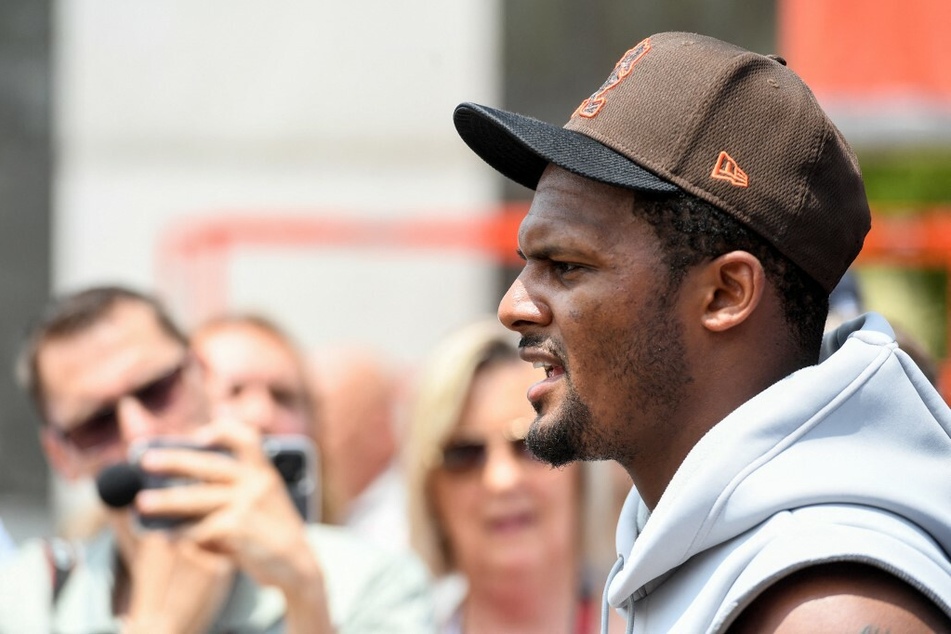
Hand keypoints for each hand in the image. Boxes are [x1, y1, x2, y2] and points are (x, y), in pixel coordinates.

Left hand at [135, 419, 332, 631]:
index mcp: (264, 472)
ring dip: (167, 501)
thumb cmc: (272, 531)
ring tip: (144, 503)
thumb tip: (188, 480)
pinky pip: (199, 529)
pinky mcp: (238, 528)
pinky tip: (169, 538)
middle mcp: (257, 483)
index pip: (247, 438)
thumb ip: (239, 485)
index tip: (198, 435)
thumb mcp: (266, 498)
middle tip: (146, 460)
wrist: (297, 564)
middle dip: (175, 461)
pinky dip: (182, 535)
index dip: (222, 430)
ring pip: (197, 498)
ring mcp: (248, 504)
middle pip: (209, 465)